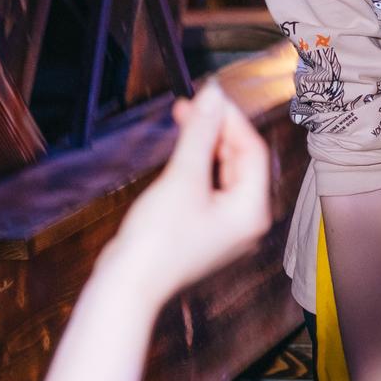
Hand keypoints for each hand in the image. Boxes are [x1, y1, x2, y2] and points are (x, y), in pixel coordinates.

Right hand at [103, 83, 271, 302]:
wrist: (128, 285)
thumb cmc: (157, 242)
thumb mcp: (182, 178)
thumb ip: (200, 133)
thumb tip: (213, 95)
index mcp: (252, 211)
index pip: (253, 150)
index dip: (230, 119)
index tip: (207, 95)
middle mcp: (246, 220)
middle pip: (241, 160)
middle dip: (217, 130)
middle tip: (190, 105)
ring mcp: (226, 227)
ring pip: (225, 171)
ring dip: (205, 144)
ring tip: (183, 120)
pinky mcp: (205, 228)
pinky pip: (210, 187)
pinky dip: (197, 165)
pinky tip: (181, 150)